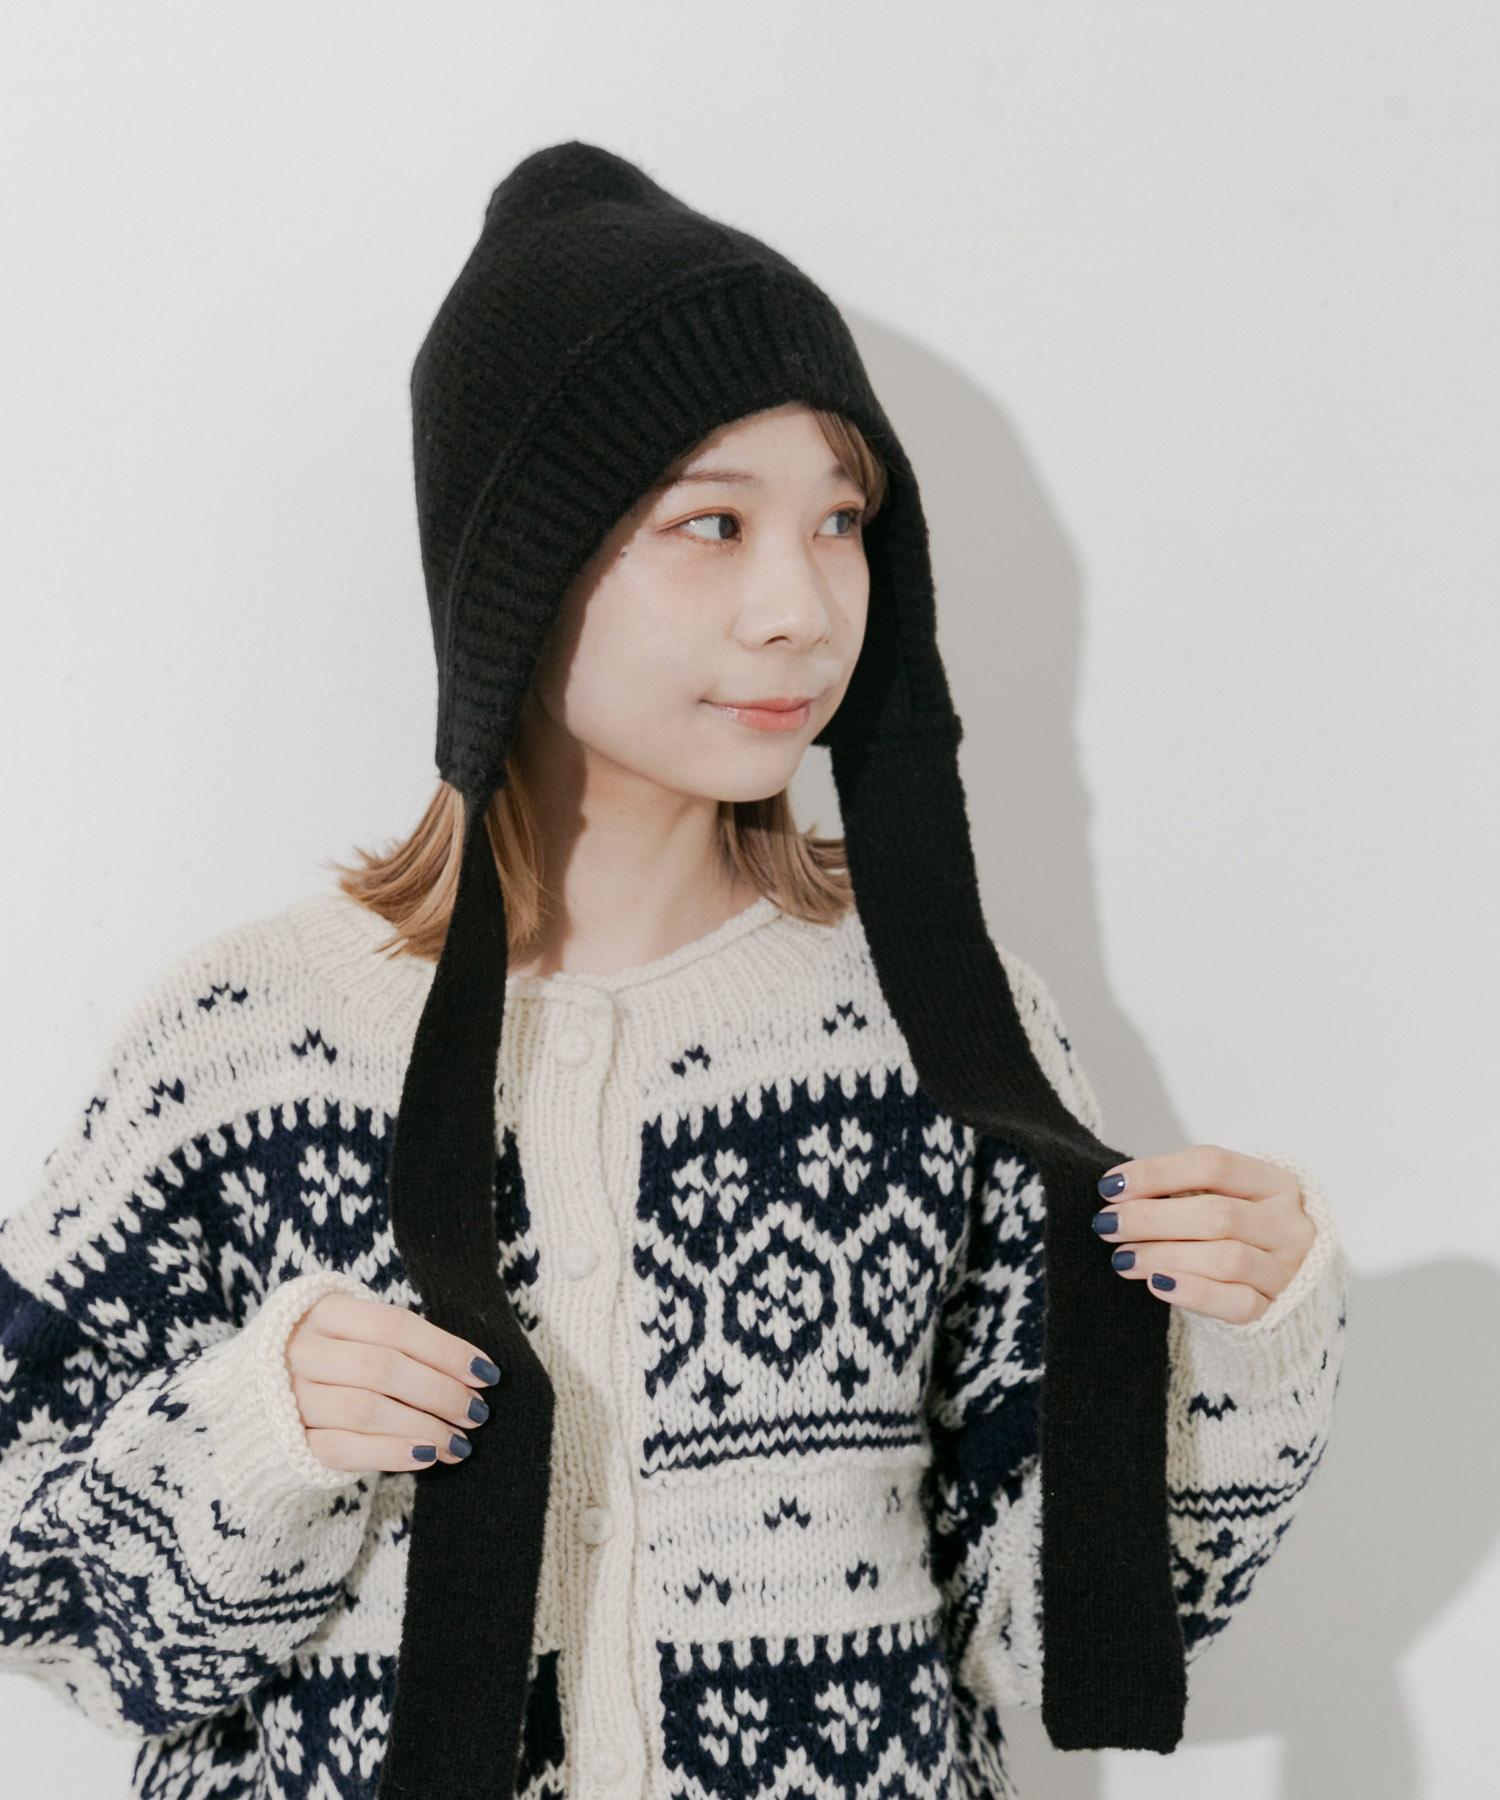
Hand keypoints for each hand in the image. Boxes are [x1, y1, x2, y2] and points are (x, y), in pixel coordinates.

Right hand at [284, 1291, 503, 1472]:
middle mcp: (302, 1349)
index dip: (447, 1351)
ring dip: (423, 1427)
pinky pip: (345, 1449)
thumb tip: (473, 1369)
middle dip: (440, 1393)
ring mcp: (289, 1396)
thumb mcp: (356, 1332)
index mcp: (325, 1310)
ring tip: (460, 1442)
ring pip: (366, 1410)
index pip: (397, 1327)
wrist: (255, 1396)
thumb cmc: (330, 1358)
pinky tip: (427, 1456)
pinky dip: (392, 1453)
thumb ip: (401, 1342)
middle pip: (384, 1369)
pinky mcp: (287, 1441)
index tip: (487, 1374)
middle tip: (477, 1412)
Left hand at [1091, 1144, 1315, 1325]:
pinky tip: (1155, 1284)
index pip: (1213, 1164)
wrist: (1274, 1279)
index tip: (1110, 1186)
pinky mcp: (1276, 1309)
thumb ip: (1178, 1190)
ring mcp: (1287, 1269)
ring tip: (1121, 1257)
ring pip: (1225, 1258)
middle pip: (1217, 1214)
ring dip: (1163, 1255)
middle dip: (1151, 1218)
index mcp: (1275, 1182)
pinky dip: (1192, 1292)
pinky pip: (1235, 1303)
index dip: (1157, 1172)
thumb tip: (1118, 1192)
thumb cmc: (1232, 1228)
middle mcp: (1290, 1224)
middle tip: (1106, 1223)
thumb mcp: (1217, 1196)